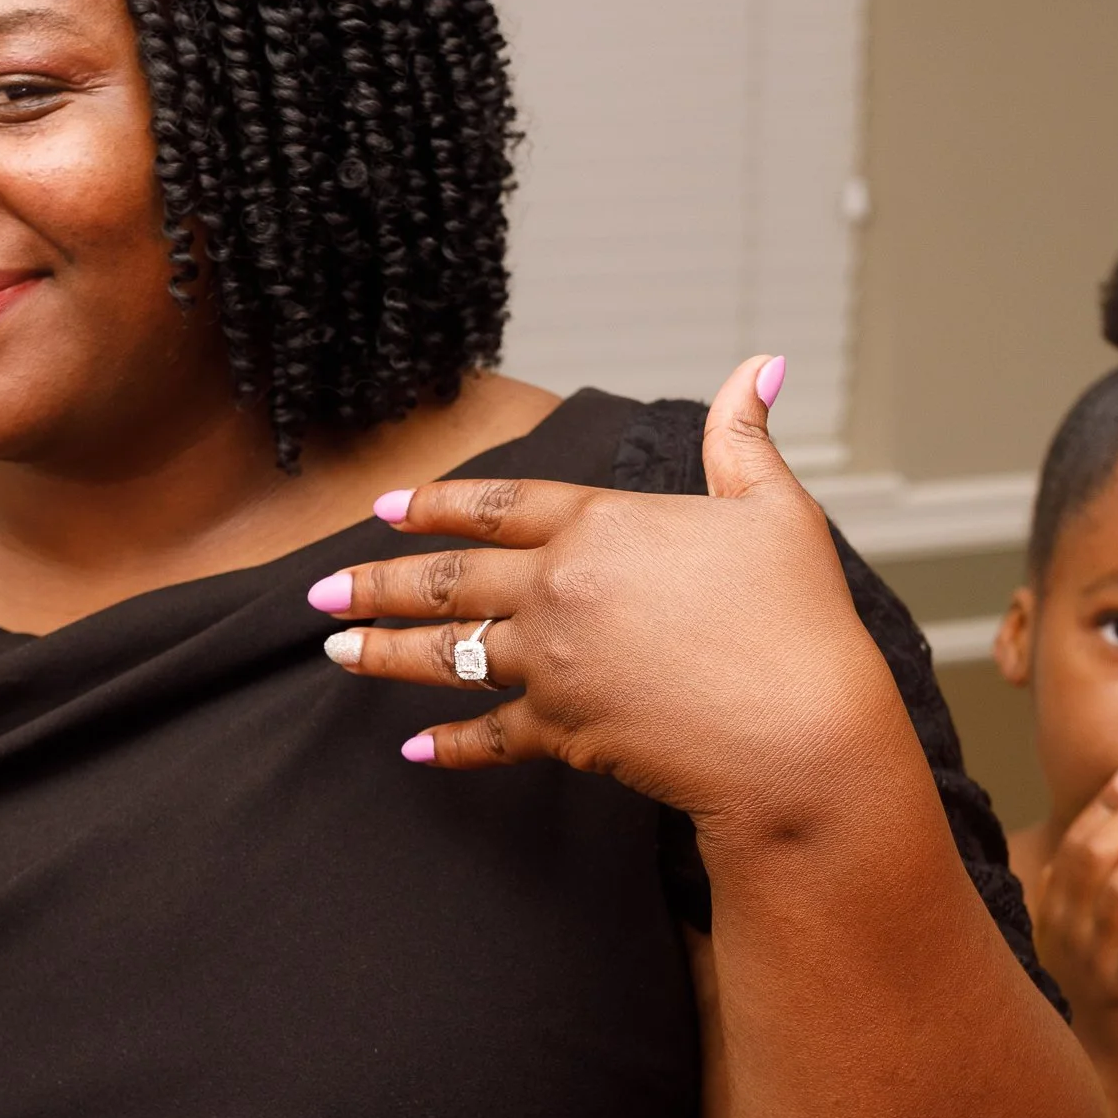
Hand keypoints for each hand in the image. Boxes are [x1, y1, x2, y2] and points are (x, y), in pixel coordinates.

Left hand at [310, 355, 894, 829]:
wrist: (797, 737)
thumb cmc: (798, 623)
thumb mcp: (775, 512)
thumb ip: (742, 441)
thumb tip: (755, 368)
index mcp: (602, 525)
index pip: (497, 505)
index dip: (435, 505)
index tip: (384, 509)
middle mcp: (560, 589)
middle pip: (450, 579)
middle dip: (376, 580)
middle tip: (320, 588)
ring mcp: (553, 663)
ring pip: (447, 652)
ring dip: (384, 650)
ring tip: (335, 647)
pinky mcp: (562, 730)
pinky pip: (489, 735)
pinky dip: (449, 744)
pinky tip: (414, 749)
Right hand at [1030, 766, 1117, 1115]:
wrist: (1091, 1068)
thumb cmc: (1092, 991)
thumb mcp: (1076, 933)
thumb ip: (1082, 885)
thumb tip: (1100, 825)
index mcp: (1055, 910)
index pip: (1076, 843)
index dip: (1107, 805)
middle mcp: (1066, 929)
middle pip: (1096, 856)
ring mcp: (1092, 961)